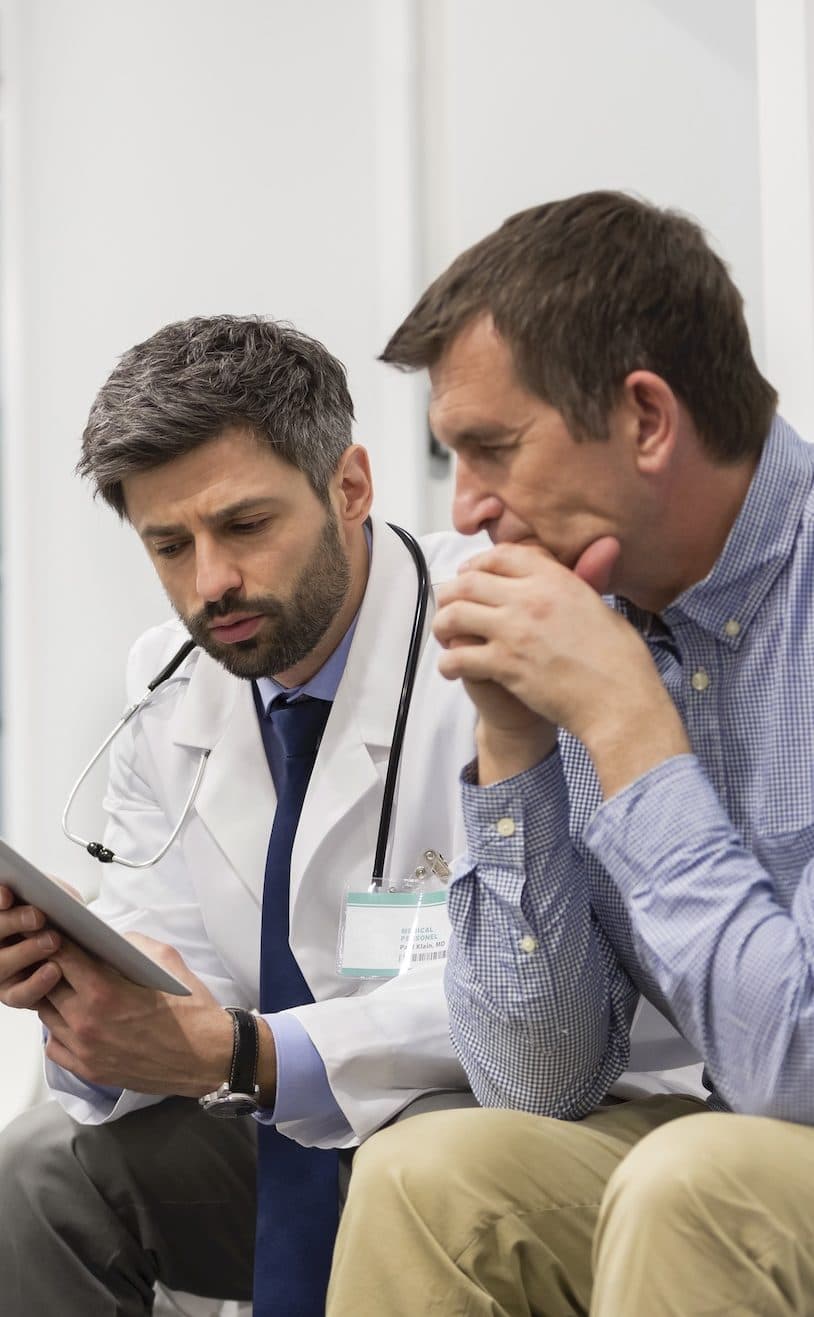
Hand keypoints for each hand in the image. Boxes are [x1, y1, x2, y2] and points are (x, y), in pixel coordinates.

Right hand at [0, 884, 62, 1008]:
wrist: (81, 949)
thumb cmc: (64, 916)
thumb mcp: (57, 896)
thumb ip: (45, 888)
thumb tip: (39, 889)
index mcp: (2, 914)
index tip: (8, 896)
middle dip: (13, 922)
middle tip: (38, 917)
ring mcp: (0, 970)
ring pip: (2, 965)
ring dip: (26, 952)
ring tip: (53, 941)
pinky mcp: (13, 994)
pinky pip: (19, 994)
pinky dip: (36, 983)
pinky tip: (54, 970)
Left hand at [37, 934, 235, 1097]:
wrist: (207, 1056)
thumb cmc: (190, 1009)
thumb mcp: (166, 960)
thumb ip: (131, 944)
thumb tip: (106, 938)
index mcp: (104, 992)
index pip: (60, 957)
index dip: (56, 941)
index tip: (56, 934)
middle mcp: (86, 1022)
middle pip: (46, 985)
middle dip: (51, 967)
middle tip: (59, 957)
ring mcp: (84, 1050)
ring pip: (46, 1015)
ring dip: (54, 998)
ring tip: (68, 988)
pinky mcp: (89, 1070)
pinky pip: (54, 1046)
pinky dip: (59, 1030)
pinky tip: (75, 1019)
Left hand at [434, 538, 688, 795]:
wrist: (619, 701)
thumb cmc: (619, 660)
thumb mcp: (601, 606)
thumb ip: (584, 581)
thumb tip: (593, 559)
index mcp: (555, 579)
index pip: (501, 556)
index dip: (478, 564)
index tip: (470, 576)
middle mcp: (531, 598)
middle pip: (469, 581)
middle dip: (452, 593)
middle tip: (448, 607)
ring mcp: (514, 630)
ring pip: (455, 615)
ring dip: (443, 624)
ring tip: (444, 636)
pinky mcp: (505, 664)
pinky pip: (458, 656)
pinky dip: (448, 662)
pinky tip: (451, 668)